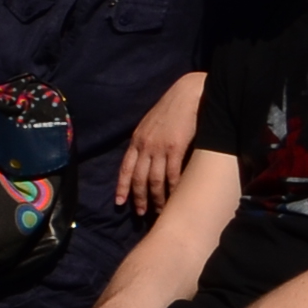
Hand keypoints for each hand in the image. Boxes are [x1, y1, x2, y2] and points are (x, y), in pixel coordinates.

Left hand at [116, 73, 200, 214]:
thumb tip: (146, 159)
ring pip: (154, 180)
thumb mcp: (151, 125)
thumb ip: (146, 142)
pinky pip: (172, 174)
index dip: (122, 187)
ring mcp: (159, 147)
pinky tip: (174, 198)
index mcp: (136, 140)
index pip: (125, 168)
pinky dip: (173, 189)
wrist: (188, 94)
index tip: (120, 202)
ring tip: (159, 210)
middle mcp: (144, 145)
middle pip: (138, 178)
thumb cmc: (172, 109)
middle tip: (141, 213)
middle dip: (138, 198)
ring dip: (156, 198)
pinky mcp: (175, 147)